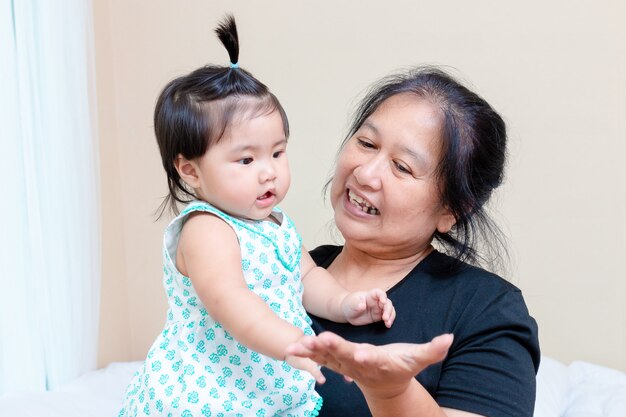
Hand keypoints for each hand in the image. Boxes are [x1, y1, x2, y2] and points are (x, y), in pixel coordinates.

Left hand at [286, 332, 452, 398]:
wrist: (387, 387)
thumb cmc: (402, 367)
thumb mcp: (418, 359)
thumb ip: (433, 349)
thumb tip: (449, 338)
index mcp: (380, 362)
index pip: (373, 359)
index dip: (367, 356)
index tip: (361, 352)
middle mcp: (360, 365)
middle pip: (345, 356)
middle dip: (333, 348)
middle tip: (321, 340)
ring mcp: (347, 366)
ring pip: (328, 357)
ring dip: (313, 351)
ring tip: (297, 346)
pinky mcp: (338, 363)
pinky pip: (321, 357)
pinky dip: (308, 352)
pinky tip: (293, 347)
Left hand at [342, 289, 395, 326]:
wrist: (348, 313)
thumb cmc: (349, 305)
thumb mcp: (351, 303)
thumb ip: (356, 303)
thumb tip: (362, 305)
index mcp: (370, 295)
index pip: (379, 293)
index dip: (382, 296)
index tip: (383, 302)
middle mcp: (376, 301)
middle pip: (387, 302)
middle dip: (388, 310)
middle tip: (385, 318)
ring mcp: (378, 309)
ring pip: (389, 310)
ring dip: (391, 316)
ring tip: (388, 323)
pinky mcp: (379, 316)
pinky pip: (387, 317)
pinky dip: (389, 320)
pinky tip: (388, 325)